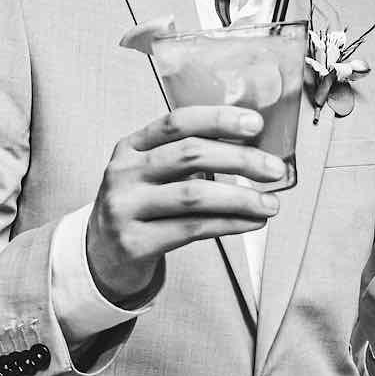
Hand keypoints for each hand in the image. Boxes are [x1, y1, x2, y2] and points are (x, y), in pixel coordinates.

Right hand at [85, 106, 285, 303]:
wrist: (100, 255)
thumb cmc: (140, 206)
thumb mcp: (150, 172)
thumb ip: (187, 157)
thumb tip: (254, 148)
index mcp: (131, 146)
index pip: (177, 122)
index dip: (218, 119)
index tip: (255, 124)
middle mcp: (124, 173)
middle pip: (189, 155)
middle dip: (240, 159)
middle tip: (274, 169)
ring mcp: (125, 208)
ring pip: (193, 195)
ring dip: (241, 198)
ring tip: (271, 204)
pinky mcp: (134, 243)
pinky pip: (192, 229)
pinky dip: (229, 224)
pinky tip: (251, 222)